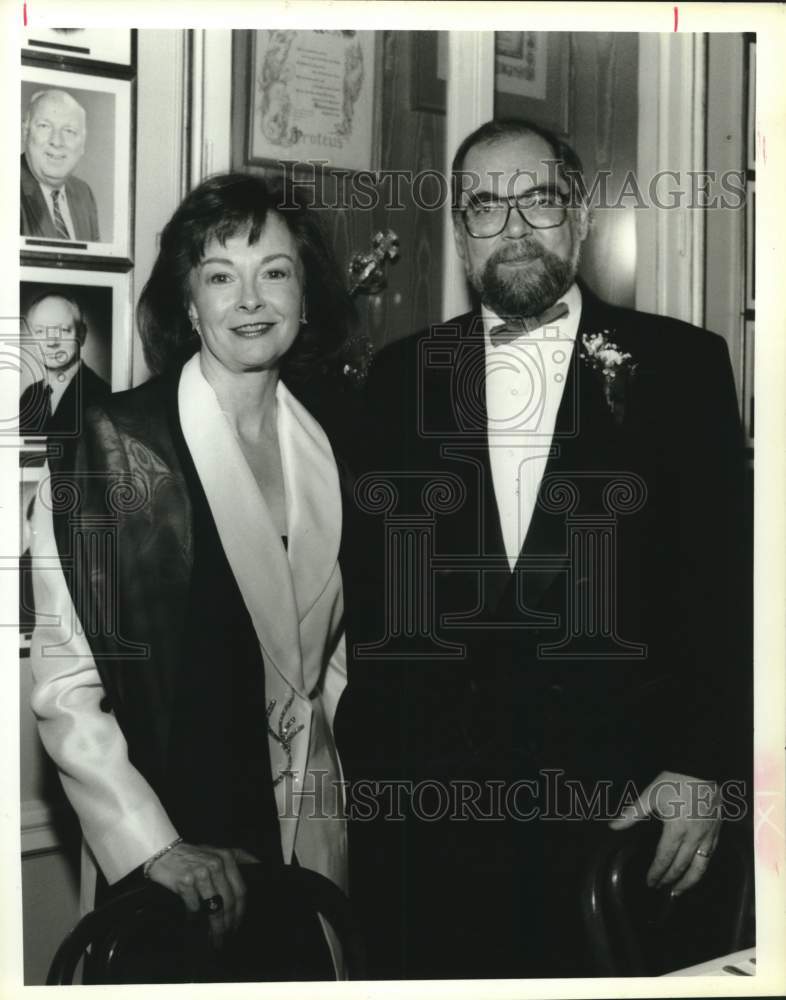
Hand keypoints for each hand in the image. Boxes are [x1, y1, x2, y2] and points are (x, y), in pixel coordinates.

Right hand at [146, 843, 258, 946]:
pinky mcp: (185, 882)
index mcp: (227, 857)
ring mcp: (200, 874)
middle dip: (230, 923)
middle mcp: (216, 864)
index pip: (241, 889)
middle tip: (229, 937)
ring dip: (216, 928)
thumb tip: (259, 865)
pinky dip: (195, 919)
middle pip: (229, 901)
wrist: (164, 852)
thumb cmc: (193, 855)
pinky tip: (196, 925)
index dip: (241, 910)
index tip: (239, 924)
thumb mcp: (217, 851)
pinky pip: (195, 908)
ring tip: (216, 940)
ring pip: (214, 908)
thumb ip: (238, 857)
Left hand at [608, 770, 720, 895]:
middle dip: (670, 880)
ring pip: (700, 866)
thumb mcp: (651, 795)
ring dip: (689, 881)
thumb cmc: (674, 781)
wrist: (702, 767)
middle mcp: (694, 838)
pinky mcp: (718, 831)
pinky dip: (703, 867)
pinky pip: (711, 855)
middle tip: (661, 889)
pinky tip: (698, 871)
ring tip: (679, 891)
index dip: (656, 873)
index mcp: (676, 830)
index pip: (664, 858)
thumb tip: (612, 826)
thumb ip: (633, 814)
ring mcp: (708, 836)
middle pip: (681, 866)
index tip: (650, 882)